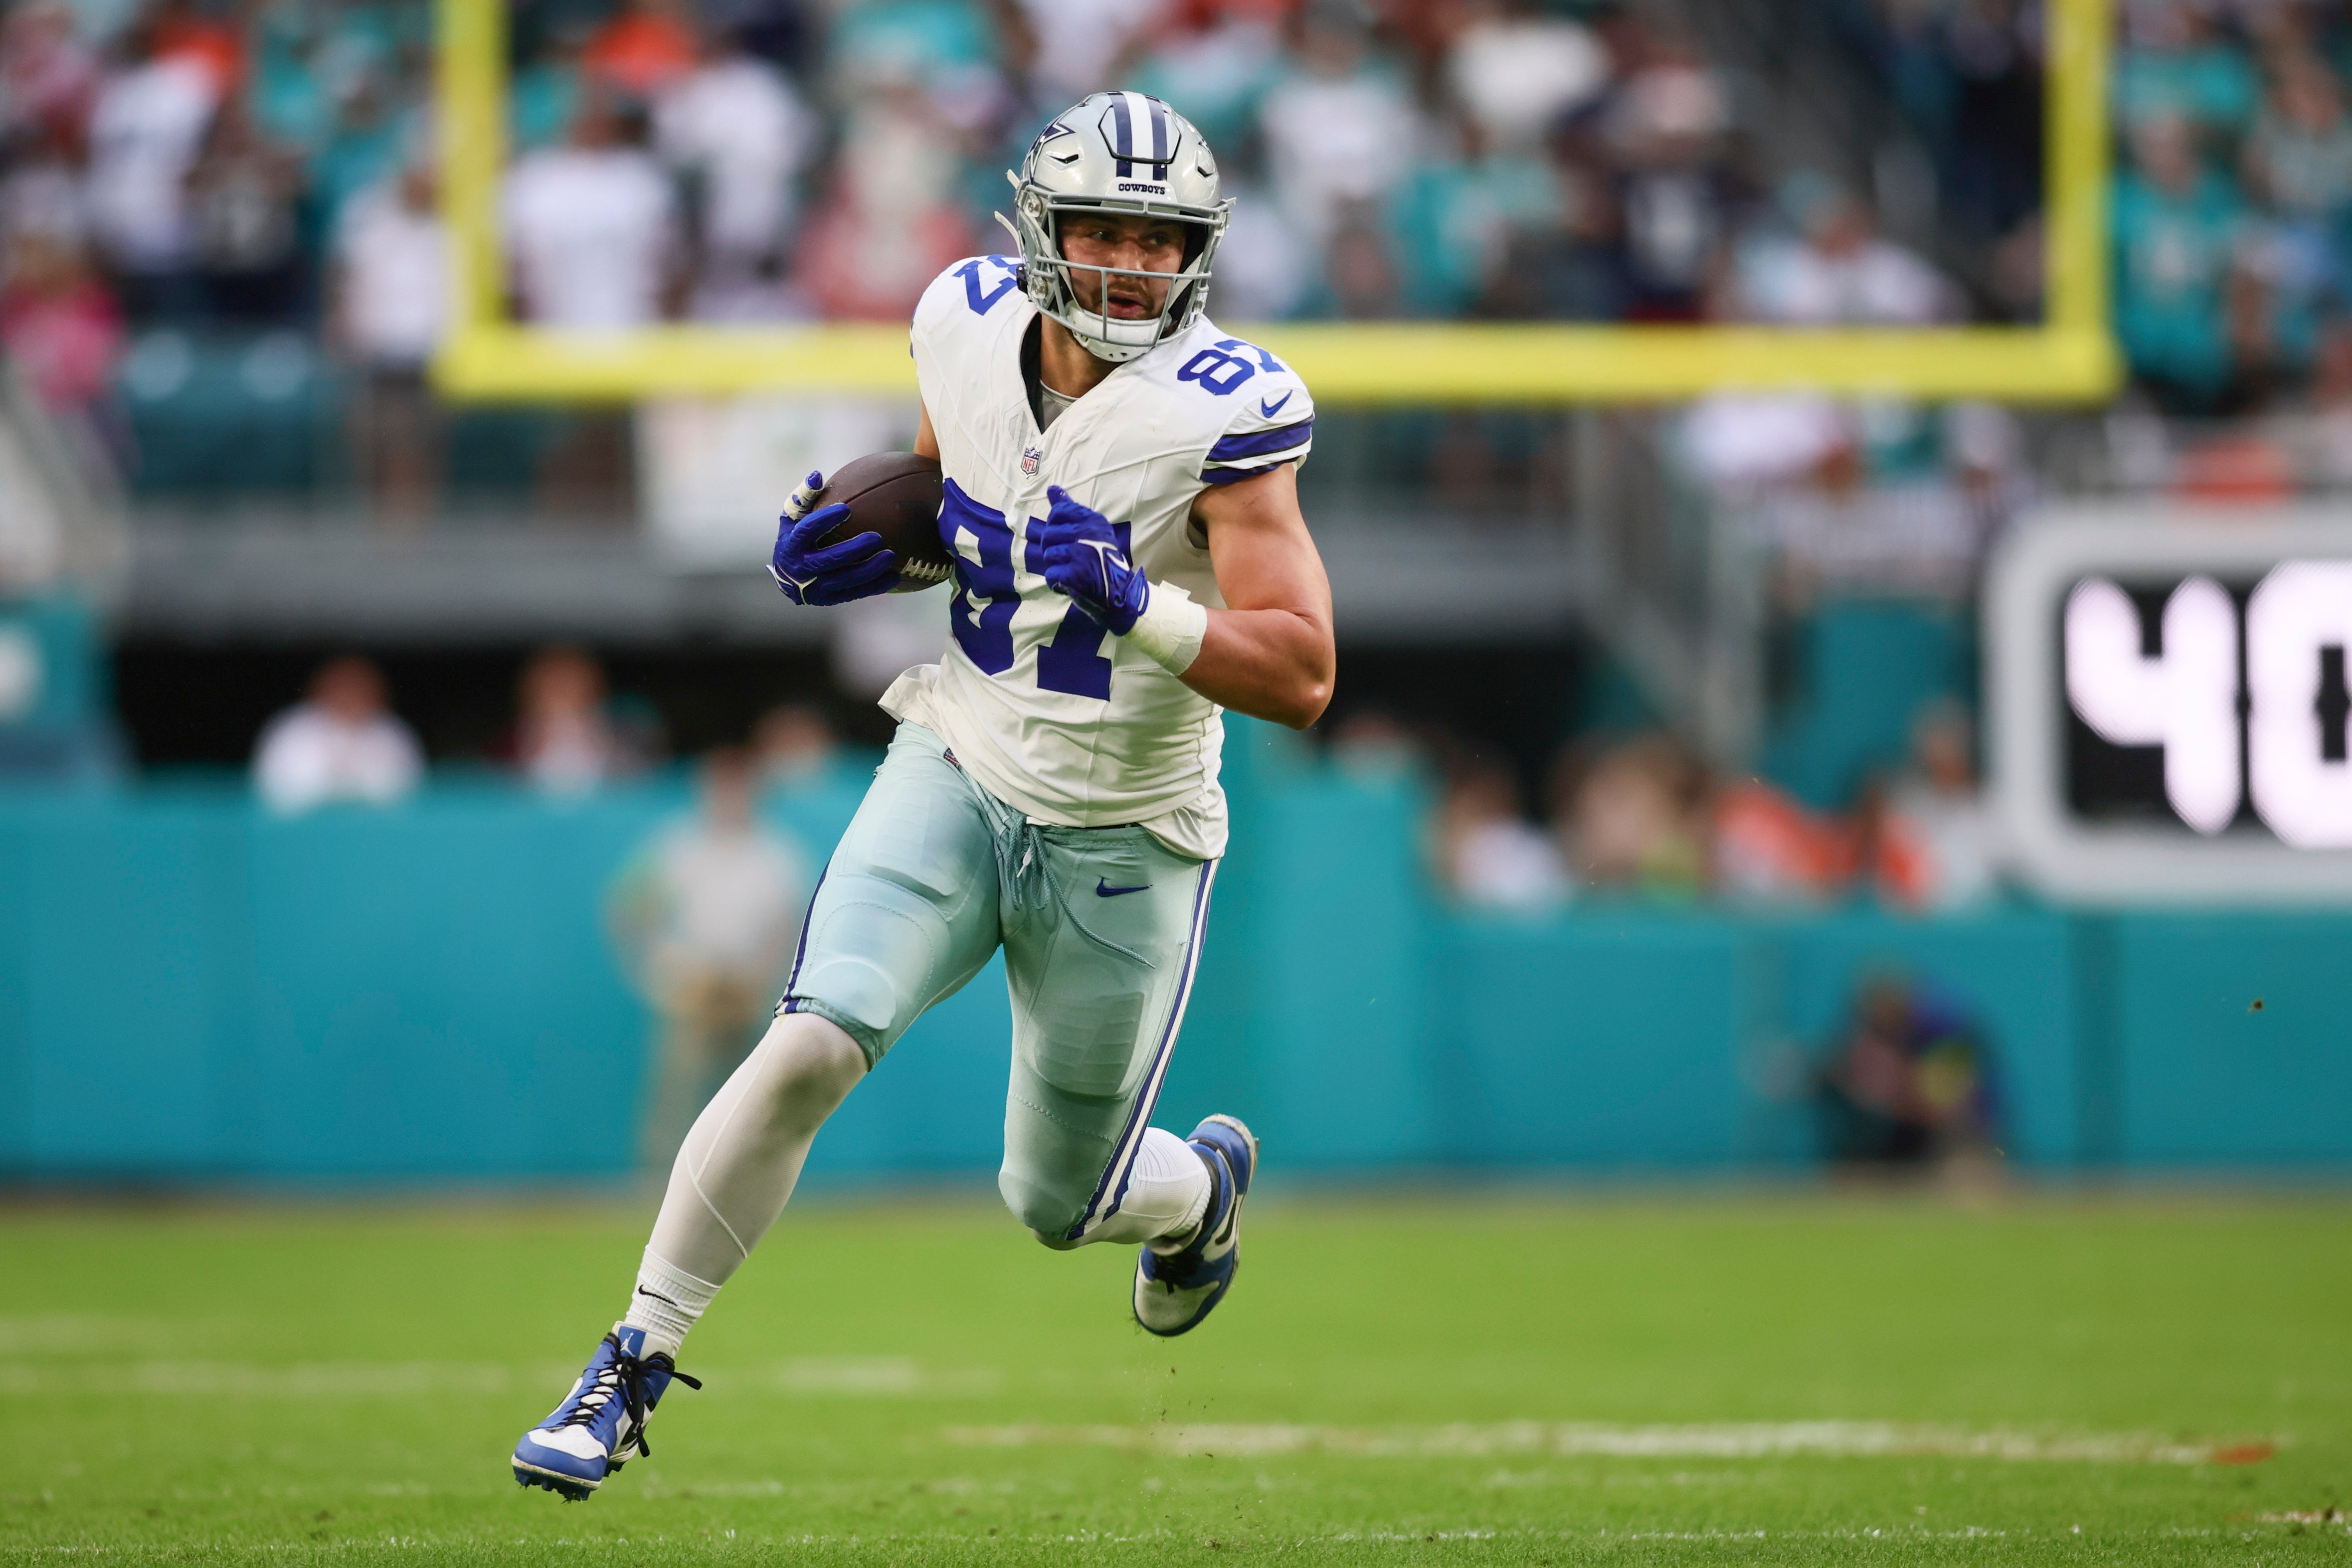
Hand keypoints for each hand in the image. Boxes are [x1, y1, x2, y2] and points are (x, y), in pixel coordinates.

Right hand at [769, 469, 899, 605]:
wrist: (787, 577)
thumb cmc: (795, 537)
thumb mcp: (792, 517)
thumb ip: (804, 496)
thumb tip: (817, 476)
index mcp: (791, 544)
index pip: (807, 531)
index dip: (825, 521)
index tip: (846, 509)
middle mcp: (801, 568)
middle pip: (830, 559)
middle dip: (854, 549)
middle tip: (877, 537)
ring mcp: (815, 587)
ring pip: (846, 580)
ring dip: (870, 569)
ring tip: (891, 556)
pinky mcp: (829, 599)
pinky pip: (855, 593)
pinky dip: (875, 586)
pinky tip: (894, 576)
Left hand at [1032, 485, 1146, 633]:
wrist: (1120, 593)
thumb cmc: (1102, 558)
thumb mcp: (1091, 529)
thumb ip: (1069, 508)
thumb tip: (1051, 488)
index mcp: (1092, 520)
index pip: (1058, 512)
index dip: (1055, 526)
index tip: (1067, 537)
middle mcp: (1088, 534)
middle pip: (1048, 534)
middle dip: (1053, 549)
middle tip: (1069, 558)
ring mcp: (1081, 555)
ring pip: (1047, 555)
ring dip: (1056, 566)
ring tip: (1072, 570)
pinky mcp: (1075, 575)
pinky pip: (1050, 575)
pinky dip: (1057, 582)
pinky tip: (1070, 583)